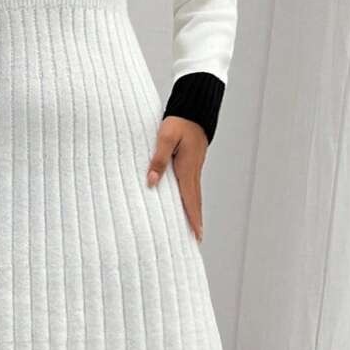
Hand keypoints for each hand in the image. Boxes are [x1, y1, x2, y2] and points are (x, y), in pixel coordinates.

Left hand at [146, 116, 206, 241]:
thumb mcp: (166, 137)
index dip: (193, 218)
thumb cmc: (179, 121)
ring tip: (194, 228)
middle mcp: (193, 172)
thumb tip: (152, 181)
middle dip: (196, 221)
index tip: (196, 235)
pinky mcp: (191, 164)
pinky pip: (192, 187)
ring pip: (195, 195)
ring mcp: (194, 168)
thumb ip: (158, 159)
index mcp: (187, 169)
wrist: (194, 110)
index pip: (190, 199)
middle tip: (197, 240)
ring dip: (195, 212)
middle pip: (195, 202)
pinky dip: (192, 200)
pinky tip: (187, 204)